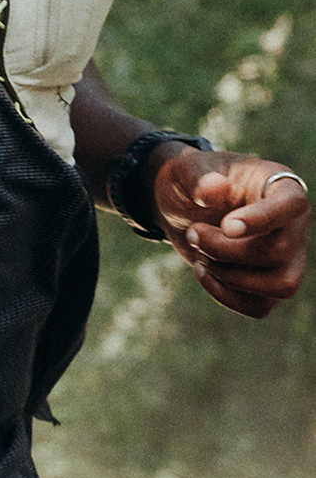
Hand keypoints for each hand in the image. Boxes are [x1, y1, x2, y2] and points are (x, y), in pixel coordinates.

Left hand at [154, 148, 309, 318]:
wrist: (183, 209)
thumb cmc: (191, 183)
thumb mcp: (185, 171)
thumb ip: (198, 177)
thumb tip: (214, 190)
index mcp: (279, 185)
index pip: (291, 204)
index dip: (263, 219)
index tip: (226, 225)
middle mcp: (293, 223)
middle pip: (280, 252)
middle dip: (225, 250)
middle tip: (193, 232)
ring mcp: (288, 257)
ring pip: (282, 285)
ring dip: (230, 276)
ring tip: (201, 256)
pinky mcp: (269, 282)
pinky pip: (261, 305)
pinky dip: (226, 295)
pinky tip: (203, 271)